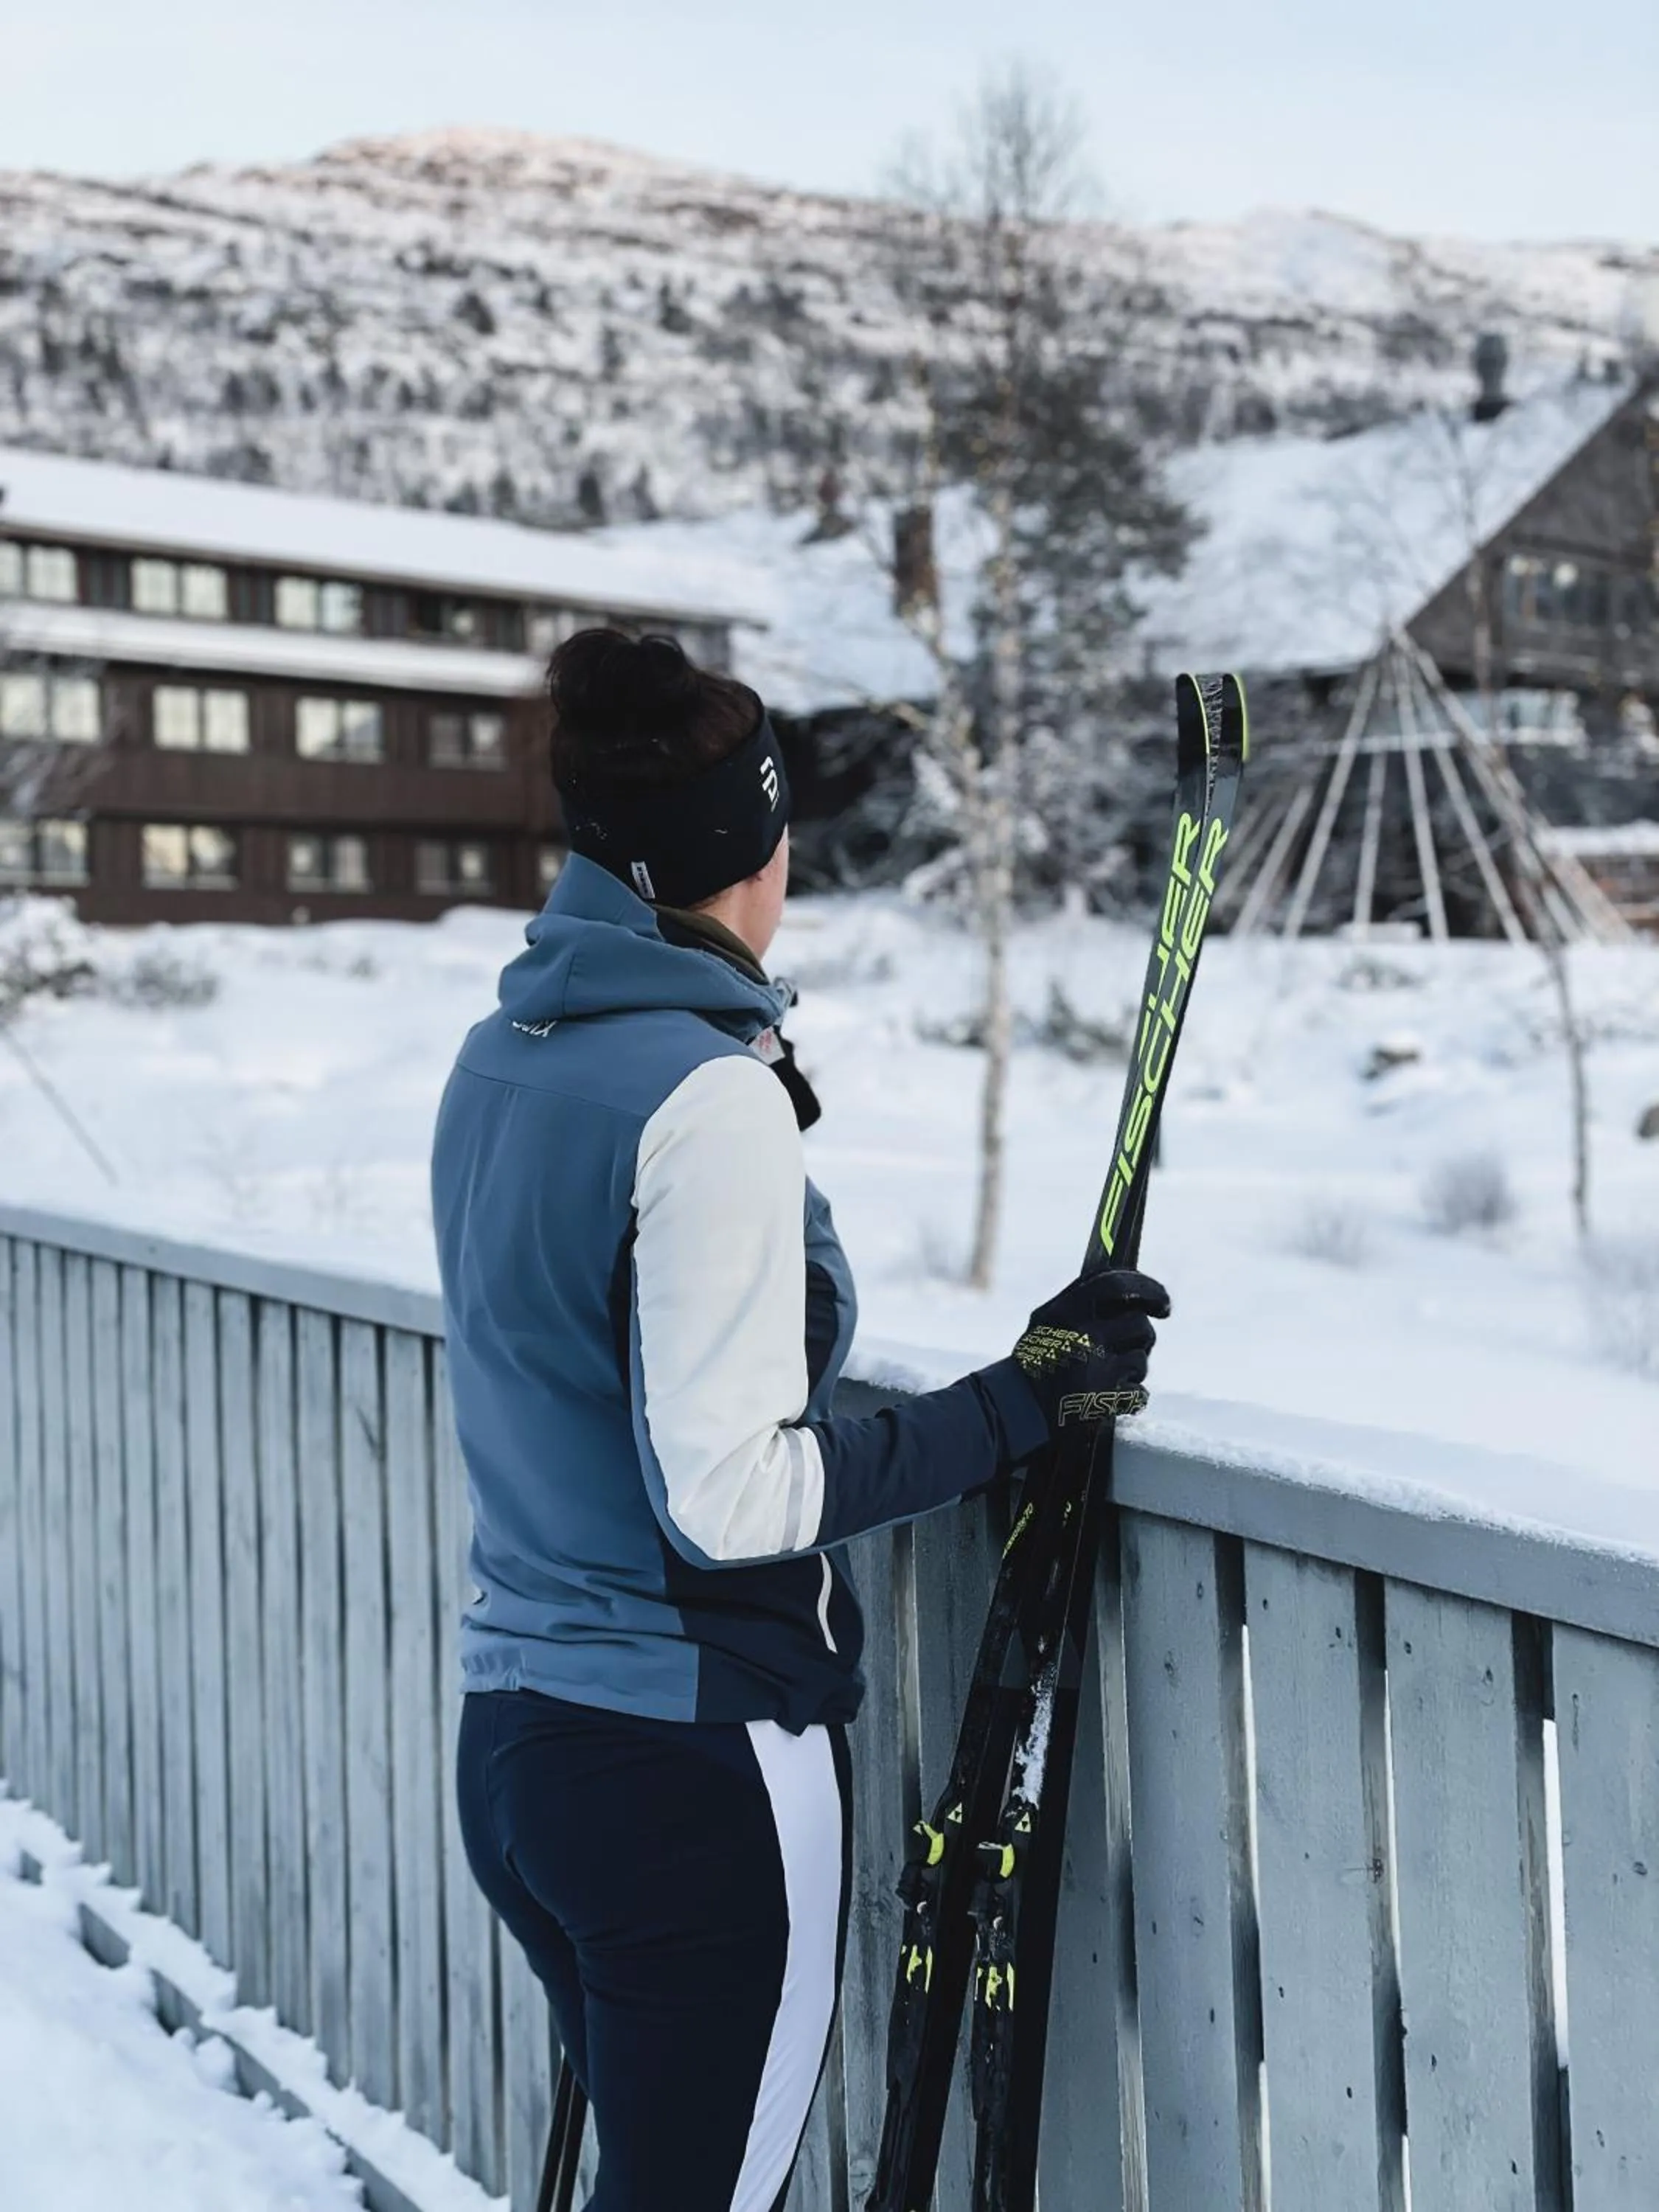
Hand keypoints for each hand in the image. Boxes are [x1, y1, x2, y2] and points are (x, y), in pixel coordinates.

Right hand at [1011, 1269, 1170, 1433]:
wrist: (1014, 1412)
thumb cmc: (1034, 1364)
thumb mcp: (1046, 1322)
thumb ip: (1079, 1304)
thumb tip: (1126, 1290)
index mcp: (1064, 1310)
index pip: (1116, 1283)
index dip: (1148, 1288)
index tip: (1163, 1302)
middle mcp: (1081, 1334)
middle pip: (1139, 1324)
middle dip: (1143, 1337)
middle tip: (1137, 1345)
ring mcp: (1094, 1367)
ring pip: (1141, 1359)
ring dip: (1134, 1369)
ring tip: (1112, 1377)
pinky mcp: (1103, 1400)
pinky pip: (1139, 1394)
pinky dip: (1132, 1398)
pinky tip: (1115, 1399)